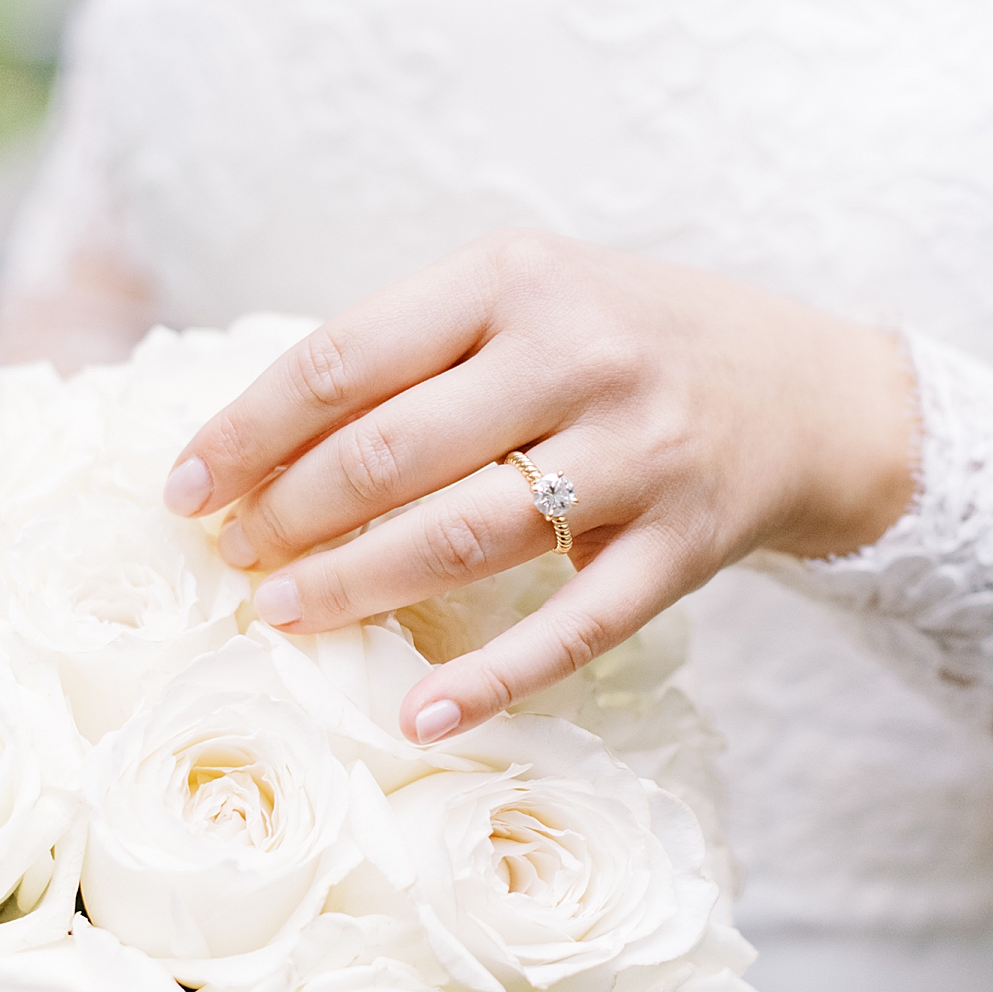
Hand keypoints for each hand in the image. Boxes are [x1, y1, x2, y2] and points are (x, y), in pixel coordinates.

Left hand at [162, 232, 915, 741]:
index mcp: (514, 277)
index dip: (248, 430)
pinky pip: (575, 625)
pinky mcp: (686, 544)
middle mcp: (577, 353)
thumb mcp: (528, 299)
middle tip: (231, 560)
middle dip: (287, 516)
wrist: (808, 389)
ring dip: (356, 586)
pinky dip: (495, 679)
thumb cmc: (628, 342)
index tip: (183, 488)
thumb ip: (415, 349)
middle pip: (390, 451)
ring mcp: (639, 450)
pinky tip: (420, 715)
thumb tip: (257, 442)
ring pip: (465, 535)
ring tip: (282, 615)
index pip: (344, 357)